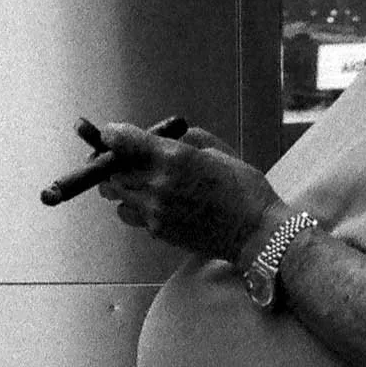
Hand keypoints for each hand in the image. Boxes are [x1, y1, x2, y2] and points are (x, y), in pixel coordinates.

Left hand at [90, 122, 281, 266]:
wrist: (255, 233)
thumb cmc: (244, 190)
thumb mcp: (218, 152)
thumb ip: (186, 140)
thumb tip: (164, 137)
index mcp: (173, 157)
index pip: (121, 141)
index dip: (112, 134)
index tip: (111, 133)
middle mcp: (157, 183)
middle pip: (110, 170)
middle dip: (113, 160)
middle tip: (122, 156)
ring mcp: (154, 210)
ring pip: (115, 195)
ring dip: (121, 185)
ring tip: (139, 181)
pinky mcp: (157, 231)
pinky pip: (131, 215)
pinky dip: (135, 205)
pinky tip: (154, 201)